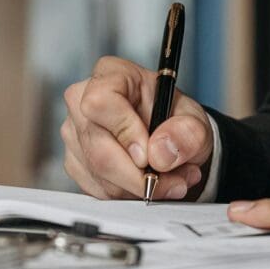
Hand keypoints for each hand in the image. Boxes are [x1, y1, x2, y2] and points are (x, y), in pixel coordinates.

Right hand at [60, 56, 214, 200]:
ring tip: (169, 179)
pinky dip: (127, 194)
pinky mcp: (75, 161)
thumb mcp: (195, 121)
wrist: (169, 139)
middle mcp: (82, 100)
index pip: (101, 102)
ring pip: (99, 174)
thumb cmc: (176, 120)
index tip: (149, 156)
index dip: (125, 132)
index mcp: (112, 74)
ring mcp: (75, 132)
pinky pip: (98, 189)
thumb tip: (159, 154)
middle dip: (139, 176)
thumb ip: (187, 133)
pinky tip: (146, 182)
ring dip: (139, 187)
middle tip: (173, 182)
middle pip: (98, 148)